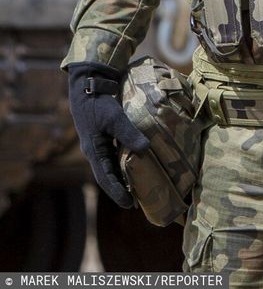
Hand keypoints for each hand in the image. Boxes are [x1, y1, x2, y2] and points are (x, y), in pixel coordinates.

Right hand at [67, 64, 149, 208]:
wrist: (87, 87)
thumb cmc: (99, 104)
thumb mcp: (115, 118)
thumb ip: (129, 134)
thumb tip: (145, 150)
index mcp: (94, 151)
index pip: (105, 178)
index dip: (117, 192)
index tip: (129, 204)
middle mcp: (95, 151)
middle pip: (107, 176)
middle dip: (120, 189)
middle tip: (135, 202)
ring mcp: (98, 145)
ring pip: (111, 166)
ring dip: (122, 177)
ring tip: (137, 187)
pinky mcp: (103, 137)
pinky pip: (113, 155)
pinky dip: (123, 163)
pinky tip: (135, 164)